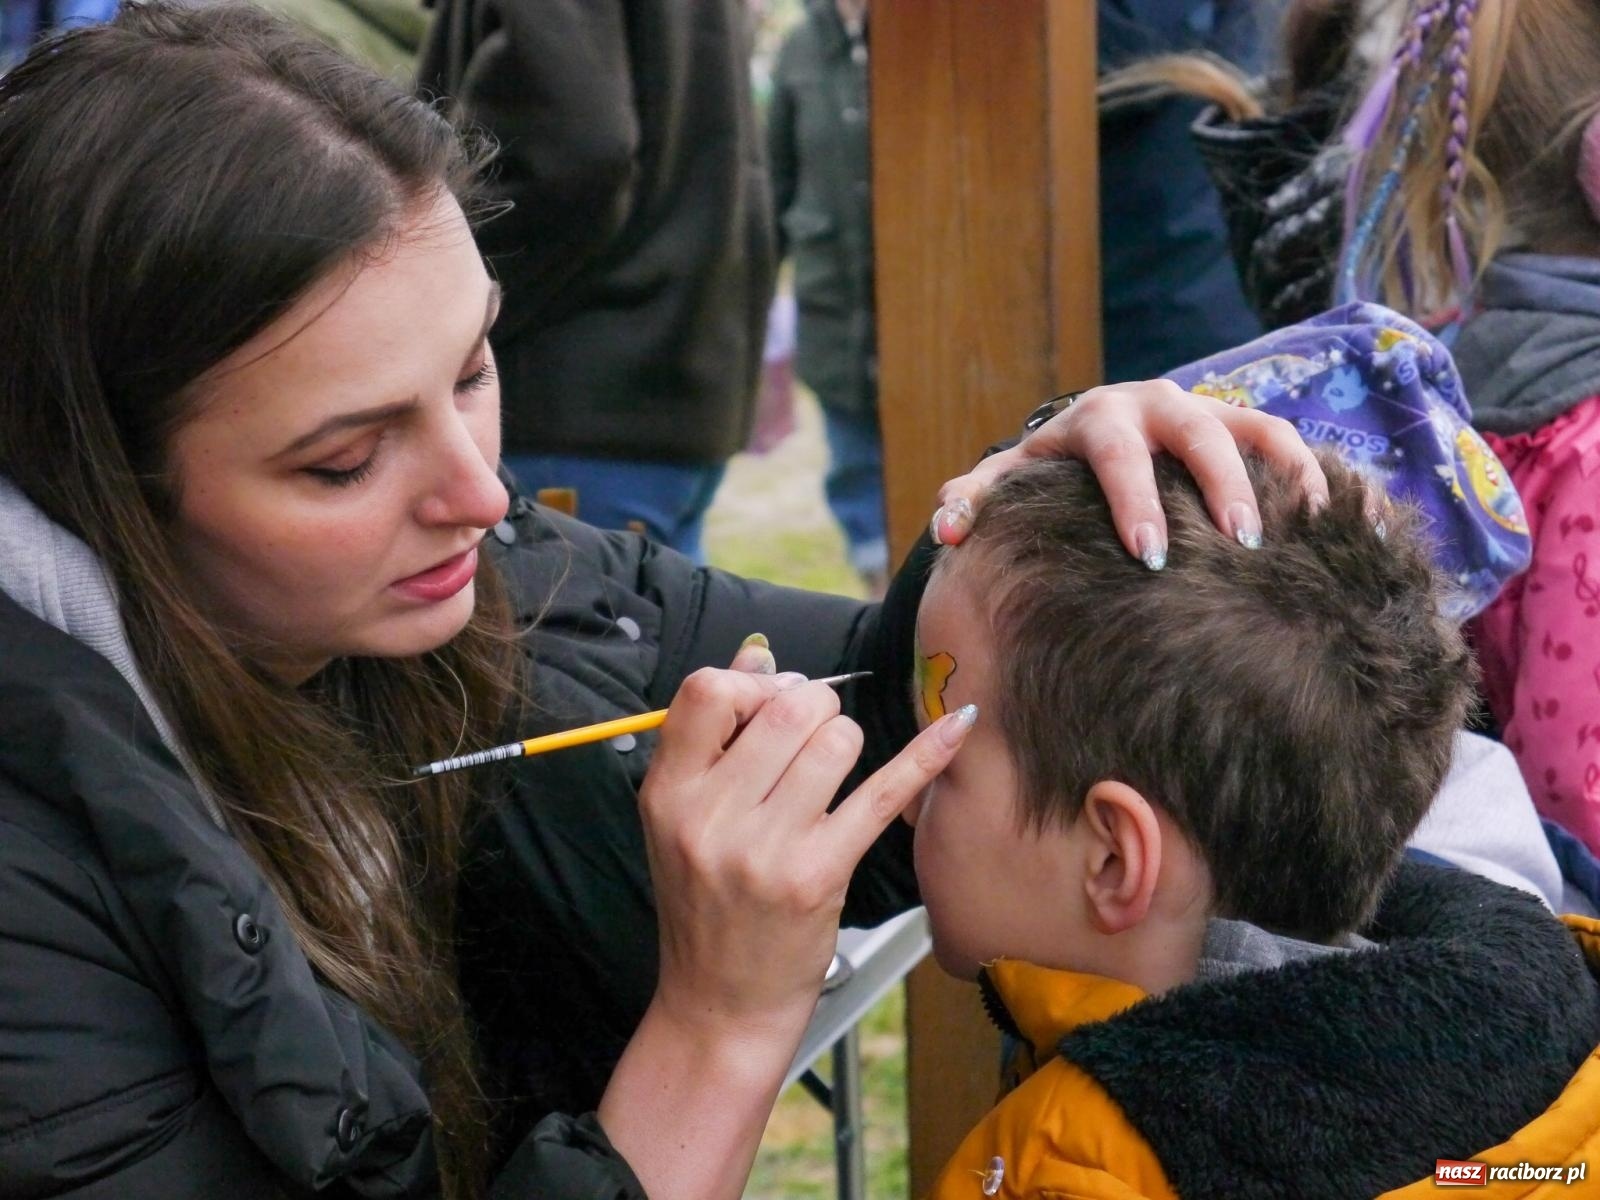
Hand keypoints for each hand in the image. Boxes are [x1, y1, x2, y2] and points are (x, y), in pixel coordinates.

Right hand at [638, 663, 975, 1039]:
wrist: (719, 1004)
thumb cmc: (706, 903)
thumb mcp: (682, 818)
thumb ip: (713, 733)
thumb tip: (759, 653)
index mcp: (667, 795)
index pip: (708, 692)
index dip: (751, 684)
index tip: (768, 705)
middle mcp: (710, 818)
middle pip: (788, 708)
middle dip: (812, 710)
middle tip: (810, 740)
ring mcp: (765, 849)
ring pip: (836, 740)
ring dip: (844, 744)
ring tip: (828, 780)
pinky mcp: (819, 875)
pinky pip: (883, 791)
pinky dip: (925, 754)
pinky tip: (957, 725)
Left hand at [930, 380, 1329, 565]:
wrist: (1083, 439)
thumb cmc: (1045, 474)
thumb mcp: (1005, 482)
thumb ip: (971, 502)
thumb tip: (948, 531)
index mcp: (1094, 421)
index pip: (1115, 454)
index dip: (1134, 500)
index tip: (1148, 554)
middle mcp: (1154, 405)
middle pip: (1196, 434)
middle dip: (1220, 487)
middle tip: (1241, 544)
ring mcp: (1203, 409)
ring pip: (1254, 428)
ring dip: (1281, 474)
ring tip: (1302, 530)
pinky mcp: (1238, 423)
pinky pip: (1284, 438)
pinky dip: (1311, 472)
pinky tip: (1336, 520)